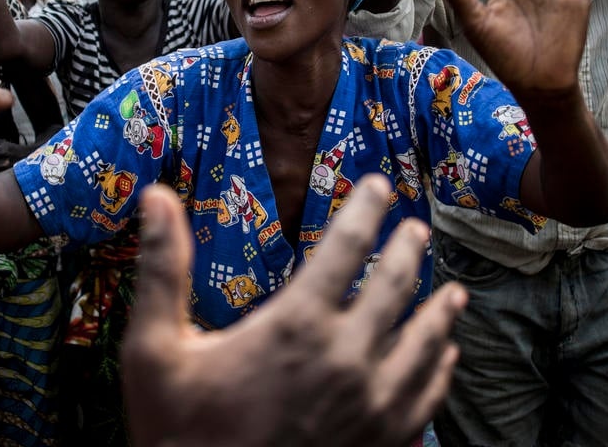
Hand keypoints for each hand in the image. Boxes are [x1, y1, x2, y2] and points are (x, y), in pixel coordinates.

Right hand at [123, 175, 466, 446]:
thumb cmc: (181, 435)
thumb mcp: (155, 350)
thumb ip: (161, 270)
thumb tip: (156, 198)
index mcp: (296, 325)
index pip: (345, 247)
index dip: (365, 210)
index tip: (379, 186)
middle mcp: (346, 358)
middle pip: (394, 286)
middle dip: (407, 250)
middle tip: (416, 229)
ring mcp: (371, 404)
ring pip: (423, 342)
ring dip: (439, 310)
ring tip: (452, 291)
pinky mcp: (382, 441)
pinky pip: (426, 397)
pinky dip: (440, 370)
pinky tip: (445, 358)